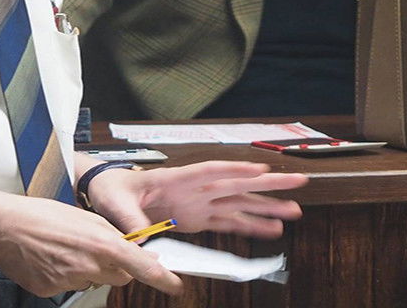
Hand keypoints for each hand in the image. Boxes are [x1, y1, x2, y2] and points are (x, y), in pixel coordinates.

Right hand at [0, 193, 182, 296]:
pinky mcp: (51, 291)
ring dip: (89, 269)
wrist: (6, 226)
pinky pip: (69, 285)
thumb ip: (114, 236)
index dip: (162, 278)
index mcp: (102, 245)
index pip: (142, 267)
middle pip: (119, 276)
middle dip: (116, 266)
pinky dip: (66, 274)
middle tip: (97, 248)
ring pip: (93, 280)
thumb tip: (134, 250)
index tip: (175, 285)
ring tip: (67, 248)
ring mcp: (70, 282)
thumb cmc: (45, 215)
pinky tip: (53, 259)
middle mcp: (89, 267)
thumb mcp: (88, 217)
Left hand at [84, 160, 307, 238]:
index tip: (259, 169)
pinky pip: (229, 223)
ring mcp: (200, 203)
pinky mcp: (199, 219)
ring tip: (294, 211)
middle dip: (268, 184)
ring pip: (240, 204)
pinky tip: (271, 230)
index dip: (235, 170)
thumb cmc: (113, 191)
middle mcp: (195, 189)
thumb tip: (143, 238)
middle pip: (237, 184)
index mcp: (177, 178)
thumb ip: (132, 221)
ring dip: (267, 208)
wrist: (108, 193)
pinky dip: (250, 226)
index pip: (210, 171)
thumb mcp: (117, 204)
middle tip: (298, 181)